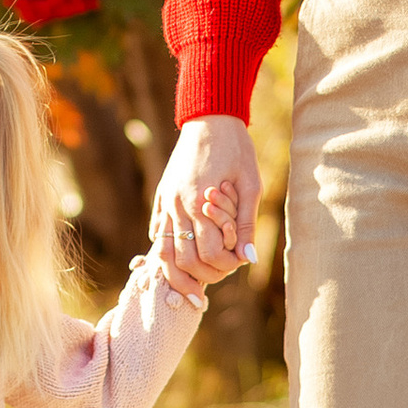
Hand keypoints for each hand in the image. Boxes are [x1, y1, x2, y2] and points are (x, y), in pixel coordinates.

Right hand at [155, 115, 260, 277]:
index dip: (226, 266)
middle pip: (182, 260)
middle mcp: (178, 206)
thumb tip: (249, 259)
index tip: (238, 262)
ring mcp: (166, 201)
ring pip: (161, 251)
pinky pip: (156, 231)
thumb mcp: (250, 185)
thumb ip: (246, 224)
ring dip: (175, 274)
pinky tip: (177, 259)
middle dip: (202, 277)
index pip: (210, 255)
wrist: (210, 117)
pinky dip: (164, 250)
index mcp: (200, 203)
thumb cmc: (235, 149)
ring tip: (189, 290)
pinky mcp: (162, 195)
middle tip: (218, 278)